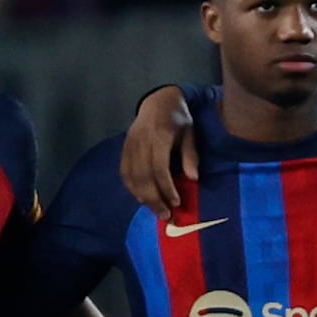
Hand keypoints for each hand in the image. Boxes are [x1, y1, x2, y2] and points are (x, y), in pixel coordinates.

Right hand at [116, 82, 197, 210]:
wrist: (157, 100)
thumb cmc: (178, 118)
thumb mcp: (190, 132)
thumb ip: (190, 155)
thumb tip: (193, 179)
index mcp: (160, 135)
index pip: (159, 167)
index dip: (166, 187)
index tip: (176, 202)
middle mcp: (141, 141)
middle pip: (143, 176)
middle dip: (154, 199)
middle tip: (166, 215)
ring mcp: (130, 145)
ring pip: (132, 177)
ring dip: (143, 197)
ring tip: (155, 210)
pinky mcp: (124, 149)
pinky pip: (124, 172)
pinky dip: (132, 188)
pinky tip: (142, 197)